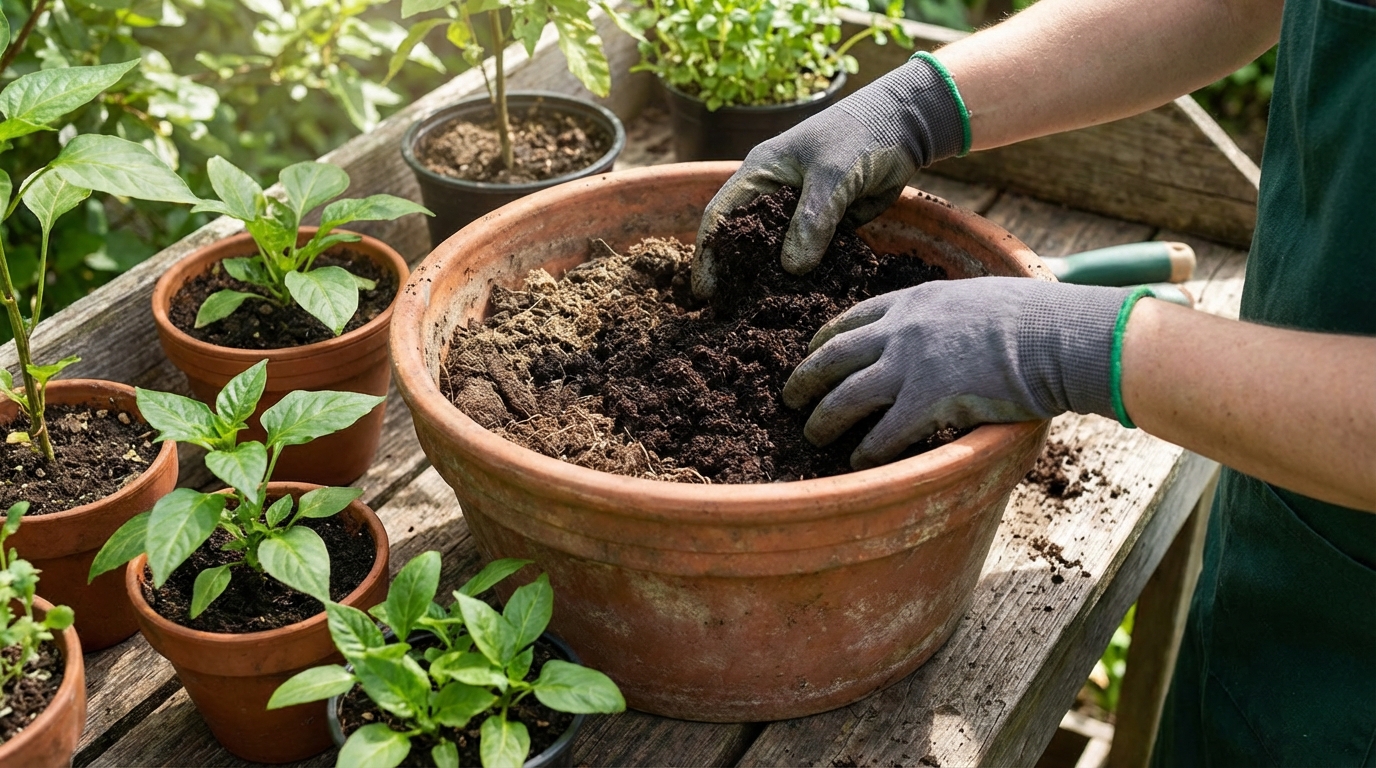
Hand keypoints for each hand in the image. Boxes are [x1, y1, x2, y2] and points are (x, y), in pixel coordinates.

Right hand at [692, 56, 966, 297]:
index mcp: (760, 175)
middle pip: (745, 241)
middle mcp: (773, 196)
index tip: (706, 292)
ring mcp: (799, 212)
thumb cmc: (861, 136)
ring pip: (778, 253)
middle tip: (731, 315)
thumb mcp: (833, 174)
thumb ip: (812, 220)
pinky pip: (811, 256)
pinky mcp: (826, 226)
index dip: (708, 254)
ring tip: (764, 317)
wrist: (905, 128)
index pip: (720, 216)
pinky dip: (807, 277)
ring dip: (773, 281)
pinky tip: (805, 303)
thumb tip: (791, 269)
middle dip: (736, 275)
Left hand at [782, 277, 1136, 468]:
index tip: (813, 352)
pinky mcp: (928, 401)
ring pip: (845, 396)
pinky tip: (857, 461)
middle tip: (789, 397)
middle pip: (832, 355)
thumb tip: (960, 331)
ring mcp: (911, 365)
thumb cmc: (1038, 318)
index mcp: (915, 299)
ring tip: (812, 435)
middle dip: (805, 378)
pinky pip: (882, 433)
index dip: (825, 339)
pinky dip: (865, 450)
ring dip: (823, 419)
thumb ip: (954, 314)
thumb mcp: (981, 297)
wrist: (1061, 335)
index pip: (852, 318)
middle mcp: (902, 329)